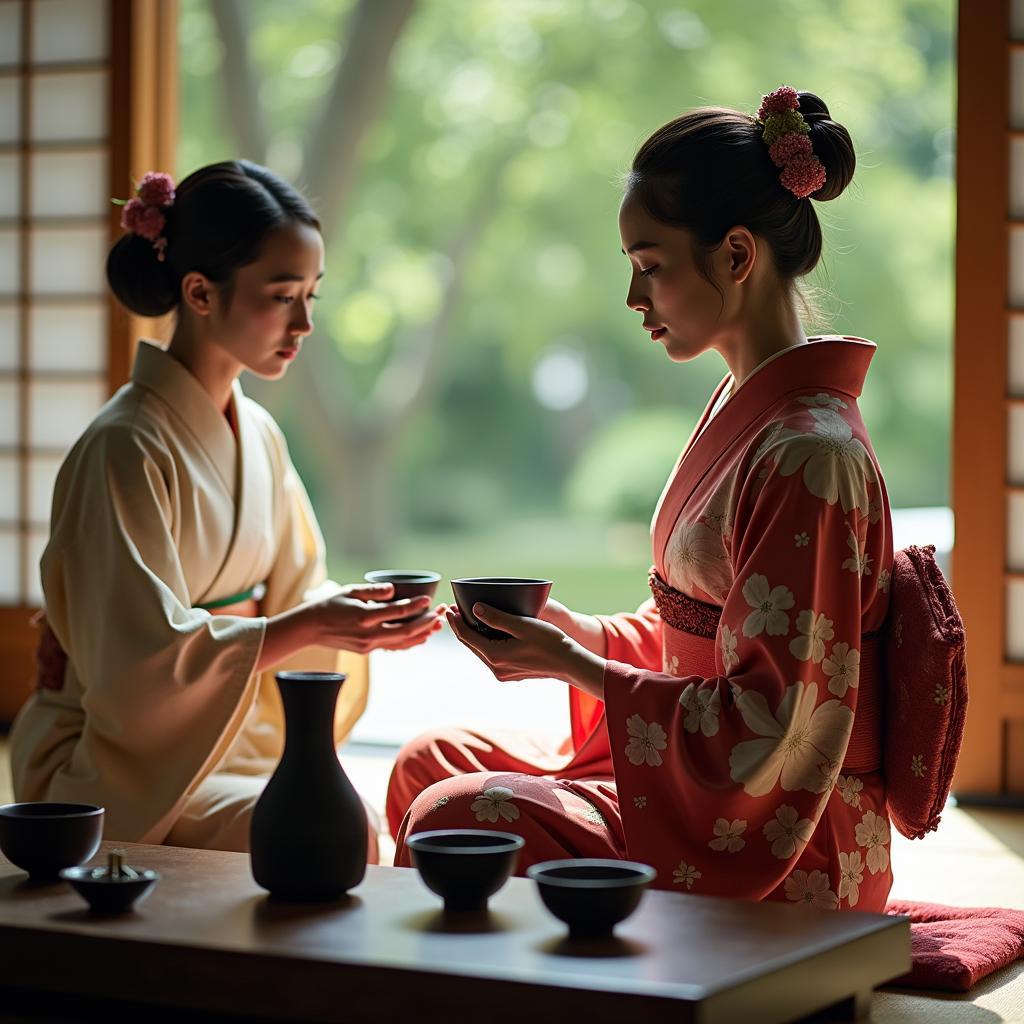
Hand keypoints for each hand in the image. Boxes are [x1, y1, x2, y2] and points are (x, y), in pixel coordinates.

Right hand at [313, 583, 442, 653]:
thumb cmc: (329, 605)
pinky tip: (421, 636)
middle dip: (426, 622)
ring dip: (422, 634)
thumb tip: (393, 589)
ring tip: (437, 625)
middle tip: (441, 613)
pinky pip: (394, 647)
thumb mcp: (349, 591)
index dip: (416, 606)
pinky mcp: (368, 650)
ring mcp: (369, 645)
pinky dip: (409, 643)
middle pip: (406, 631)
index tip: (429, 599)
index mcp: (364, 616)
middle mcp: (368, 634)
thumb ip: (372, 590)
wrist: (310, 628)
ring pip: (402, 642)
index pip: (397, 612)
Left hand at [446, 603, 604, 697]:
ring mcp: (503, 673)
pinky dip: (484, 642)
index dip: (456, 621)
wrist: (569, 664)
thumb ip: (497, 618)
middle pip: (471, 645)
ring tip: (467, 619)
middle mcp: (495, 668)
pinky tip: (486, 632)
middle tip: (453, 610)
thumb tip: (475, 609)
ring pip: (480, 651)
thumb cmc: (549, 642)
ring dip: (472, 635)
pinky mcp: (511, 674)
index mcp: (495, 656)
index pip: (466, 636)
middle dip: (461, 627)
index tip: (449, 607)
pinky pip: (491, 656)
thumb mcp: (522, 625)